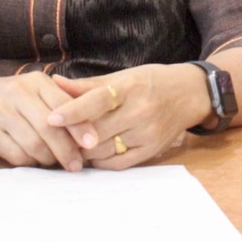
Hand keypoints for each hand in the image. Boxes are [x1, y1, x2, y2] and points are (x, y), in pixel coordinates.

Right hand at [0, 71, 87, 170]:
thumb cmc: (16, 97)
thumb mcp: (38, 90)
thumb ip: (63, 104)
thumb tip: (92, 132)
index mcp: (36, 81)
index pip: (63, 105)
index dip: (79, 126)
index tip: (92, 143)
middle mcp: (17, 94)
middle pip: (48, 128)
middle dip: (65, 150)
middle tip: (76, 165)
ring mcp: (0, 112)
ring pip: (32, 144)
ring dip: (47, 158)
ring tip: (54, 161)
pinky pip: (15, 155)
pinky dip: (29, 162)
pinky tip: (34, 160)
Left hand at [46, 63, 211, 169]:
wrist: (189, 94)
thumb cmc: (151, 82)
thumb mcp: (123, 77)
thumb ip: (88, 84)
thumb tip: (55, 84)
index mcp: (130, 88)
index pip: (98, 100)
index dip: (74, 110)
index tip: (52, 118)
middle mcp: (140, 112)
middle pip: (96, 131)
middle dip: (72, 136)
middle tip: (54, 136)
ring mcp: (147, 134)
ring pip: (103, 150)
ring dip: (82, 151)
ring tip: (70, 145)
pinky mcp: (151, 151)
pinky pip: (117, 164)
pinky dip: (99, 161)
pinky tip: (91, 153)